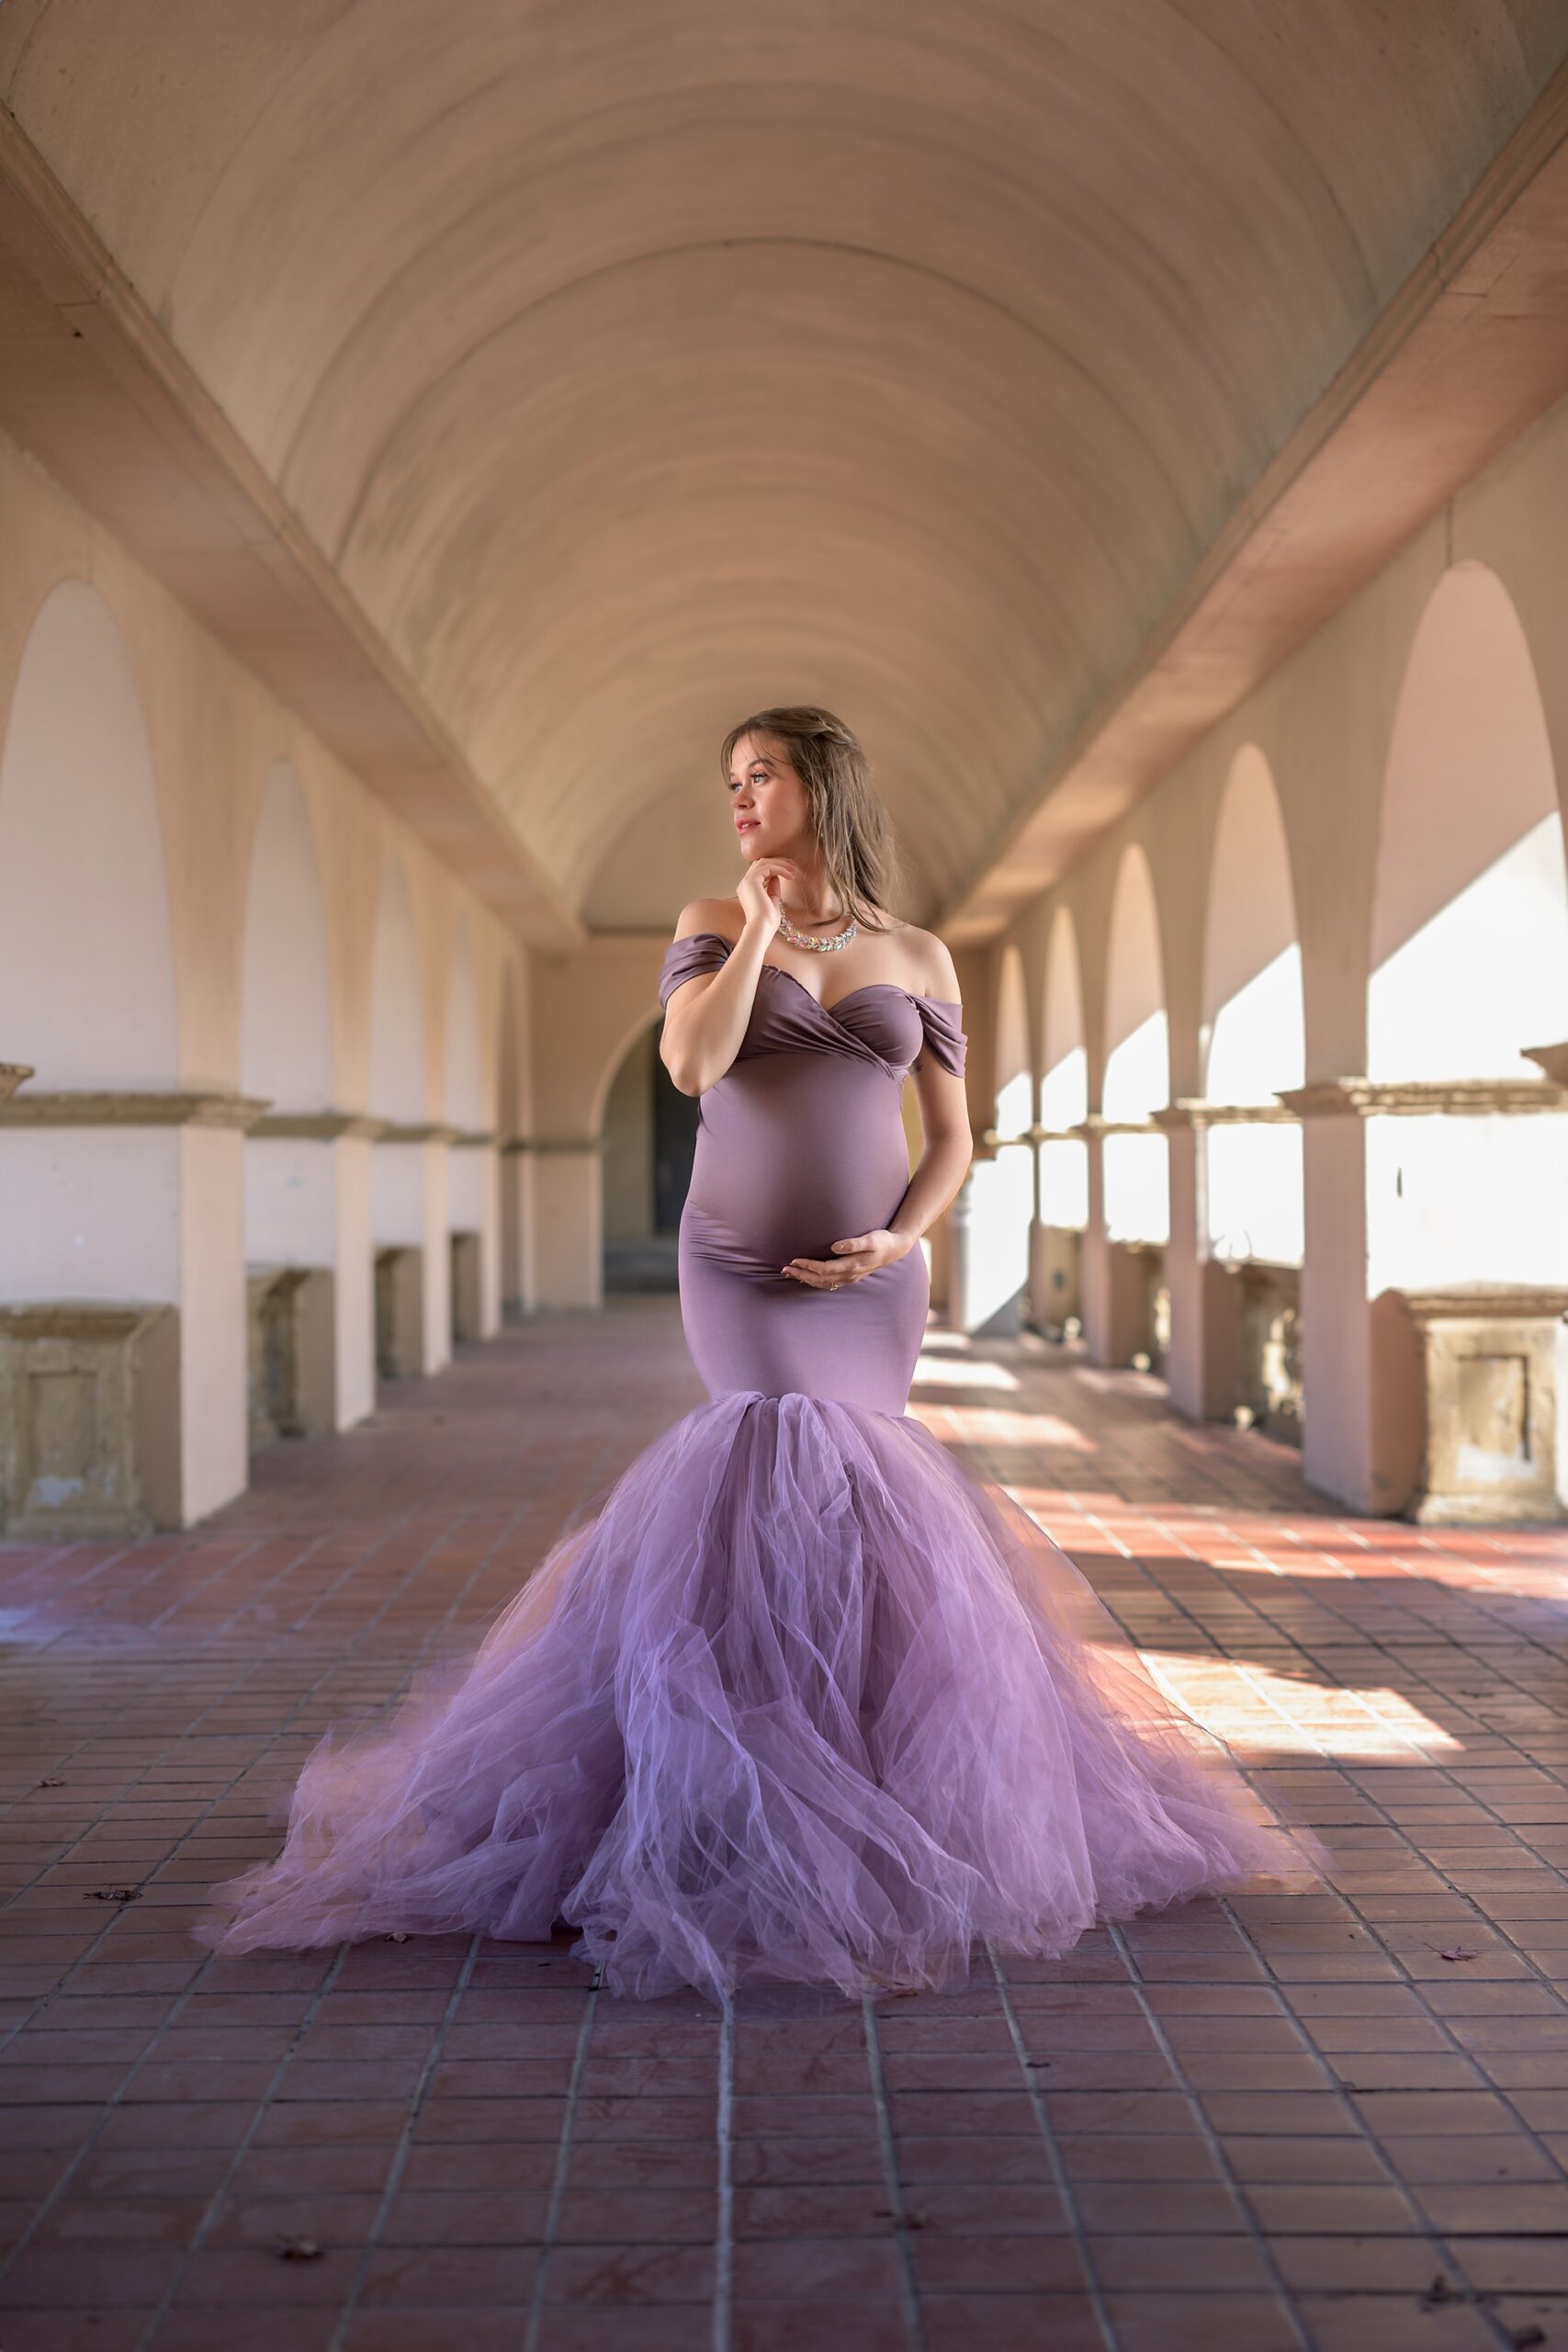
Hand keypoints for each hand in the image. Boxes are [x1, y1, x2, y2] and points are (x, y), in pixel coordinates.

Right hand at [736, 858, 797, 941]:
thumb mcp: (773, 901)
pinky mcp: (751, 880)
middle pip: (761, 862)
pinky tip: (790, 876)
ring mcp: (746, 881)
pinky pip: (768, 868)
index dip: (775, 866)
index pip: (760, 870)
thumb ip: (773, 888)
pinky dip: (781, 869)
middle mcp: (745, 883)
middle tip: (793, 865)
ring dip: (781, 864)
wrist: (762, 928)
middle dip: (778, 861)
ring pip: (764, 862)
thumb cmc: (767, 921)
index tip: (789, 869)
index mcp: (748, 889)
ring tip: (794, 869)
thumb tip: (777, 877)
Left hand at [782, 1230, 912, 1288]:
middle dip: (801, 1274)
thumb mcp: (870, 1239)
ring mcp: (849, 1278)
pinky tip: (807, 1278)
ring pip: (823, 1283)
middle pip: (820, 1279)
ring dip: (805, 1279)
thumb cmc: (881, 1241)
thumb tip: (835, 1246)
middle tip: (784, 1269)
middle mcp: (849, 1275)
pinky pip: (828, 1283)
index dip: (808, 1266)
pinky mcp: (849, 1277)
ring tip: (790, 1274)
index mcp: (852, 1265)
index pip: (824, 1269)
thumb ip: (853, 1243)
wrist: (894, 1250)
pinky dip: (815, 1282)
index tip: (794, 1260)